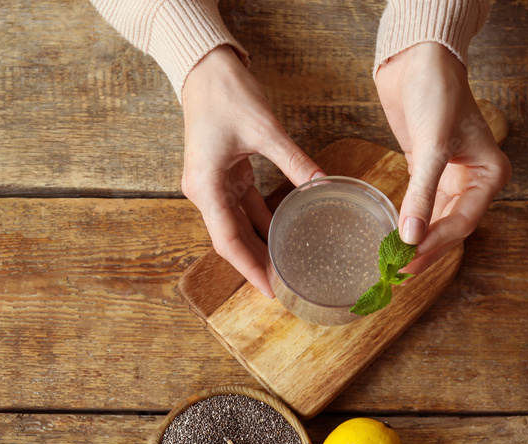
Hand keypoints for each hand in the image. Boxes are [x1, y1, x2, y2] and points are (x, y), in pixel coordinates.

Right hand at [180, 45, 323, 296]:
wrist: (204, 69)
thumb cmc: (226, 95)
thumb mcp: (265, 130)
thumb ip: (294, 161)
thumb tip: (323, 186)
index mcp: (206, 186)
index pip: (228, 240)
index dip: (249, 269)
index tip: (270, 290)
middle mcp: (204, 191)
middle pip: (231, 238)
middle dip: (256, 264)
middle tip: (284, 287)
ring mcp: (212, 184)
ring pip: (237, 225)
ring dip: (259, 246)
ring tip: (284, 266)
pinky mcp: (222, 175)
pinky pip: (242, 207)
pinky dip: (260, 222)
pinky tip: (281, 234)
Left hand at [375, 42, 510, 273]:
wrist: (419, 60)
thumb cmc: (437, 93)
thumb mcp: (432, 145)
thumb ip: (422, 193)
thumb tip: (410, 236)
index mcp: (490, 174)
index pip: (463, 222)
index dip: (436, 244)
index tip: (409, 261)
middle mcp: (475, 180)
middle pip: (450, 227)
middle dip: (425, 249)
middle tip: (398, 272)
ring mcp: (451, 178)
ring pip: (436, 221)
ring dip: (416, 240)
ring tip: (393, 262)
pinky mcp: (427, 172)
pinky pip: (420, 207)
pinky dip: (408, 222)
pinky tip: (392, 237)